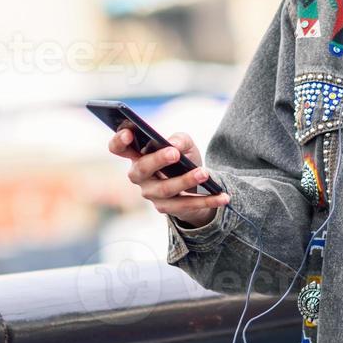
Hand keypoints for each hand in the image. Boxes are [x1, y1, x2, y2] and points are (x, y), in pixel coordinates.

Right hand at [107, 128, 228, 227]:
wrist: (195, 185)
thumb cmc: (183, 158)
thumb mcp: (185, 145)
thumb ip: (180, 139)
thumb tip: (173, 144)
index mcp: (137, 155)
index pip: (118, 148)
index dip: (119, 140)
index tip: (128, 133)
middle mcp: (139, 176)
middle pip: (142, 169)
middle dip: (157, 160)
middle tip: (174, 153)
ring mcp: (151, 193)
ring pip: (166, 189)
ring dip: (186, 181)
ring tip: (205, 173)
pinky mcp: (166, 208)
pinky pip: (186, 205)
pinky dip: (207, 201)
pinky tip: (223, 197)